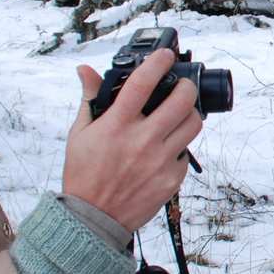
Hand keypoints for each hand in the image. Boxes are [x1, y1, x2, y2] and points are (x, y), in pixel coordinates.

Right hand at [61, 48, 202, 232]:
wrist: (92, 219)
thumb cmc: (84, 173)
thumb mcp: (80, 133)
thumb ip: (90, 99)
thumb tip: (86, 70)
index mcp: (116, 126)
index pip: (142, 84)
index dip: (158, 62)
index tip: (165, 55)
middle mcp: (141, 141)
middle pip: (182, 101)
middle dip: (186, 87)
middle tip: (181, 87)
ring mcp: (159, 161)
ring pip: (193, 125)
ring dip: (188, 115)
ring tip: (177, 116)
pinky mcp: (171, 179)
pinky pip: (186, 154)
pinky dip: (178, 147)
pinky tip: (164, 149)